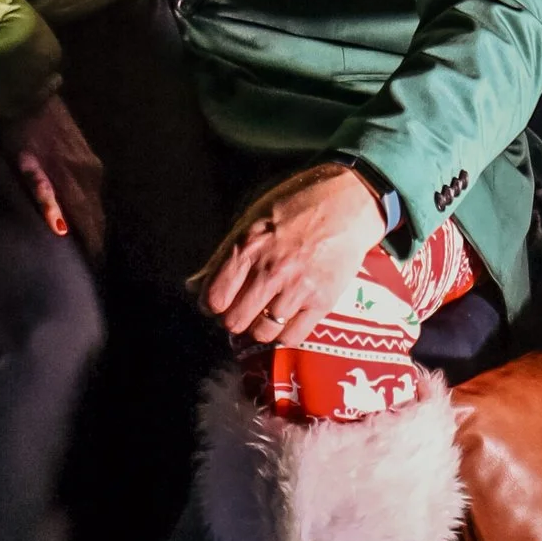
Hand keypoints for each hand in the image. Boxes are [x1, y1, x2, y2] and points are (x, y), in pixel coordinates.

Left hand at [2, 96, 106, 258]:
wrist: (25, 90)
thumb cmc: (15, 133)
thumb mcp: (22, 167)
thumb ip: (44, 197)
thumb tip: (63, 229)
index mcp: (73, 179)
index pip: (90, 223)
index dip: (91, 247)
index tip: (89, 268)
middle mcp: (89, 173)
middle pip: (97, 214)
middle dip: (93, 237)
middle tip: (85, 259)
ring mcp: (90, 160)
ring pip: (96, 200)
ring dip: (91, 219)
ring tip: (82, 238)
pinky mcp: (86, 151)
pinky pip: (93, 186)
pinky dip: (88, 202)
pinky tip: (78, 208)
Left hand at [200, 164, 384, 344]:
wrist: (347, 203)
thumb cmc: (296, 205)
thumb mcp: (253, 219)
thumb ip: (224, 255)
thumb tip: (194, 285)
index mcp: (249, 247)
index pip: (215, 297)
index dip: (212, 305)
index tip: (219, 303)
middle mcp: (271, 271)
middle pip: (235, 321)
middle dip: (234, 319)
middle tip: (242, 311)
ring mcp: (298, 288)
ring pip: (263, 332)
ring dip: (259, 327)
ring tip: (264, 315)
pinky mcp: (323, 301)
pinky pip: (292, 337)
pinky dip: (283, 335)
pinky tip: (284, 321)